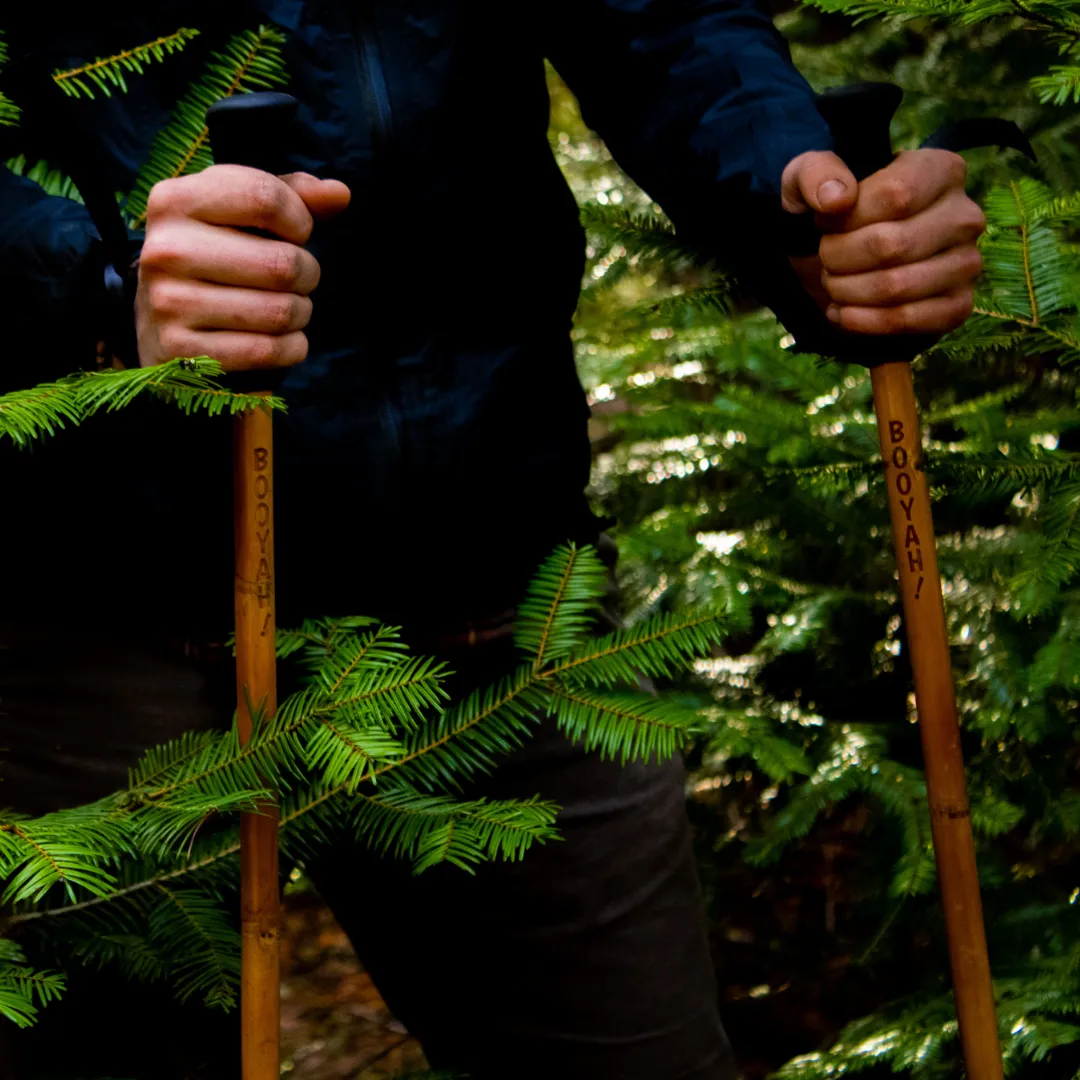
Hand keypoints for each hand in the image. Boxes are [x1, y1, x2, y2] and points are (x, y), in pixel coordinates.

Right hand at [136, 165, 350, 369]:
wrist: (159, 323)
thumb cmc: (216, 255)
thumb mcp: (241, 213)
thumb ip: (293, 195)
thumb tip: (340, 194)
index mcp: (174, 201)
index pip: (264, 197)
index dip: (299, 218)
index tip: (295, 233)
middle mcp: (165, 250)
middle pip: (283, 264)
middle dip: (307, 274)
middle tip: (297, 280)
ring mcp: (169, 304)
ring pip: (281, 312)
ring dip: (301, 313)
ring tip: (287, 308)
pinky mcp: (182, 352)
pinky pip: (268, 351)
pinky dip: (292, 347)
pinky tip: (282, 339)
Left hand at [781, 148, 985, 334]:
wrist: (848, 255)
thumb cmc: (834, 209)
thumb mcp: (811, 176)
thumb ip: (815, 174)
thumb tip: (835, 199)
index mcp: (941, 170)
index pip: (896, 195)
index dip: (847, 218)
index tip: (824, 223)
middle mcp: (964, 215)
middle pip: (892, 245)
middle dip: (840, 259)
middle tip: (825, 259)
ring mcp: (966, 263)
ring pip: (896, 287)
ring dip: (847, 292)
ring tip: (833, 284)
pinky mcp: (958, 305)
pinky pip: (908, 320)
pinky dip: (863, 322)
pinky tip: (843, 312)